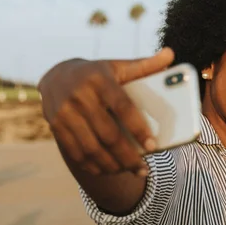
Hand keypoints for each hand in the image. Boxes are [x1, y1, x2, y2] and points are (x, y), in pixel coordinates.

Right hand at [39, 48, 174, 175]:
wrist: (57, 75)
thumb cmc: (98, 74)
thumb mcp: (119, 66)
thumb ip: (145, 65)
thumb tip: (170, 54)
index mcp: (99, 80)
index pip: (122, 107)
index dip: (138, 128)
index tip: (152, 145)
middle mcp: (79, 96)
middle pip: (108, 134)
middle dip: (128, 155)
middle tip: (144, 168)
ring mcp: (64, 113)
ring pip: (91, 148)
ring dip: (112, 165)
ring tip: (130, 170)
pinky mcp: (55, 126)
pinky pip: (76, 153)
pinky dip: (93, 166)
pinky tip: (108, 170)